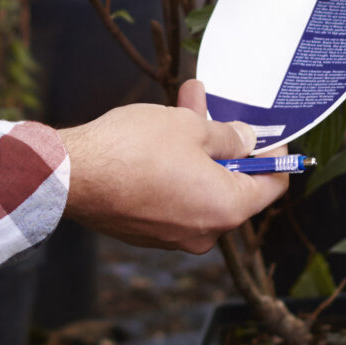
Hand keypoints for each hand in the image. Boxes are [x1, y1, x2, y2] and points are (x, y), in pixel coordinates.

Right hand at [58, 81, 288, 253]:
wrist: (72, 176)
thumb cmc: (133, 150)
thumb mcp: (191, 127)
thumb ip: (228, 136)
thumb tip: (247, 140)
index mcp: (227, 208)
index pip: (272, 186)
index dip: (273, 155)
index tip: (267, 133)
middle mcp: (204, 232)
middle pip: (231, 186)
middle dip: (224, 144)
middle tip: (215, 108)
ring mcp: (172, 236)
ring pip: (198, 189)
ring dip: (195, 152)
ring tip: (181, 108)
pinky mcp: (144, 232)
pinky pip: (172, 199)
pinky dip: (173, 172)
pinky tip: (156, 138)